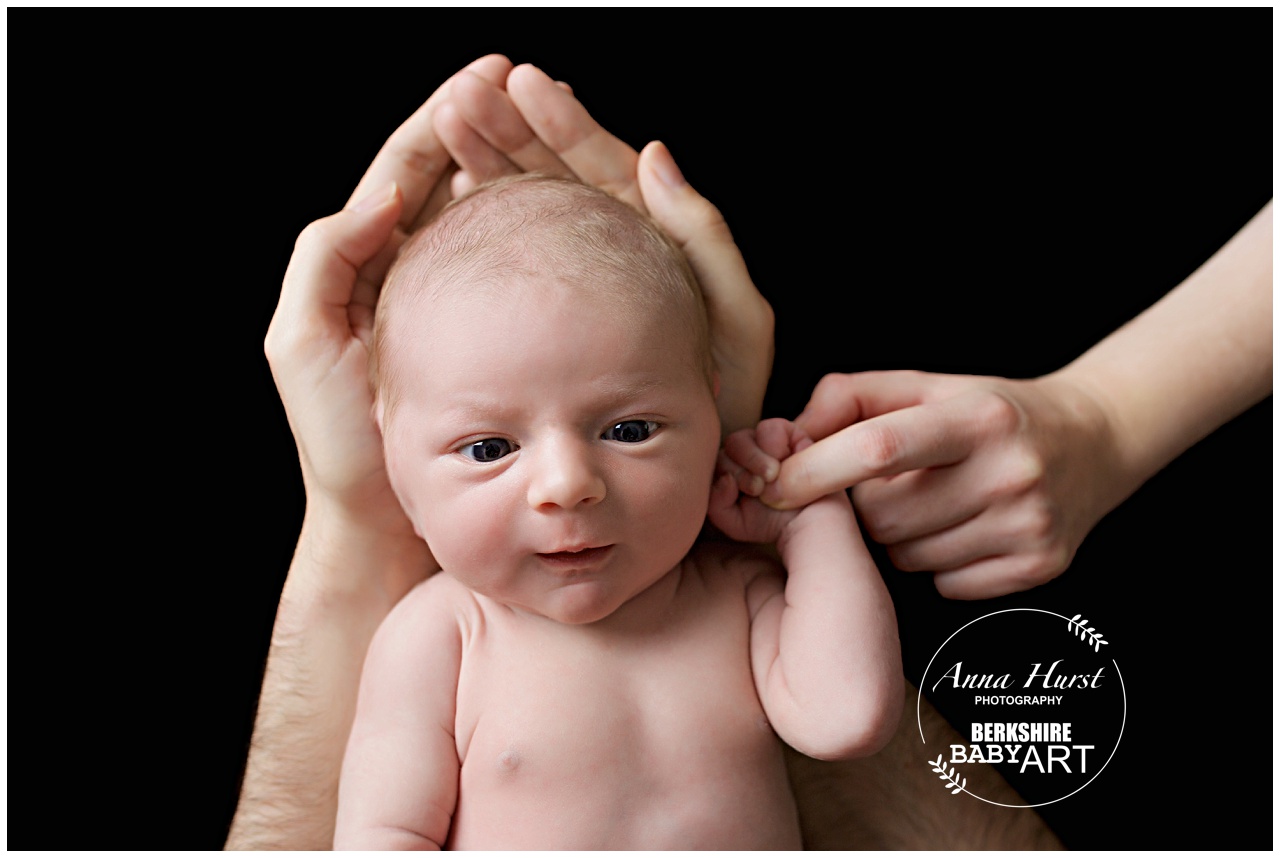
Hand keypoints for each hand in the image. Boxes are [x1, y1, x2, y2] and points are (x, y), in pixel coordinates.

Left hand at [265, 55, 528, 599]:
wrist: (383, 521)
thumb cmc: (340, 443)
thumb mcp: (302, 340)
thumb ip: (327, 257)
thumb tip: (382, 194)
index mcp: (362, 263)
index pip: (403, 169)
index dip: (444, 117)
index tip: (488, 75)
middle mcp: (411, 274)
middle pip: (454, 180)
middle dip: (494, 129)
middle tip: (536, 89)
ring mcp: (458, 307)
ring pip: (492, 221)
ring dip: (523, 171)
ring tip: (560, 131)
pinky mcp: (498, 344)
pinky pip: (521, 278)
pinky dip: (542, 238)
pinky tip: (572, 214)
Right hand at [436, 63, 774, 435]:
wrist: (684, 481)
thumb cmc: (722, 409)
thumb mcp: (736, 321)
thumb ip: (706, 238)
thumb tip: (654, 155)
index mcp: (653, 243)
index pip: (601, 166)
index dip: (562, 122)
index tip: (522, 81)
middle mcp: (606, 258)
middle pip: (552, 177)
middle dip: (508, 131)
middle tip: (466, 98)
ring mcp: (567, 291)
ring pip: (523, 213)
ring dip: (484, 164)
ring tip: (448, 125)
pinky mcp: (536, 329)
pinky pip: (505, 267)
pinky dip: (475, 231)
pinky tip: (449, 200)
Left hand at [711, 418, 848, 544]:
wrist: (807, 524)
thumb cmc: (771, 522)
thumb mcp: (734, 521)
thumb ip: (716, 502)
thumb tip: (724, 478)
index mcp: (728, 471)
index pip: (710, 465)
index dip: (722, 479)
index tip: (740, 497)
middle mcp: (743, 454)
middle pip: (724, 450)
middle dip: (740, 473)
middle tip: (758, 490)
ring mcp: (762, 442)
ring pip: (740, 438)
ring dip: (754, 461)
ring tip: (771, 478)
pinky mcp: (787, 433)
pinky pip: (768, 429)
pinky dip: (772, 447)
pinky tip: (784, 465)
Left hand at [755, 371, 1126, 599]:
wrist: (1095, 440)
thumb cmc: (990, 412)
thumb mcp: (927, 384)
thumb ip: (851, 397)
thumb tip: (791, 431)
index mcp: (975, 417)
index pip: (877, 448)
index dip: (814, 470)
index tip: (771, 485)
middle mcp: (1008, 470)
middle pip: (883, 518)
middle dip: (869, 508)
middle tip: (897, 486)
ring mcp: (1028, 524)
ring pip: (908, 557)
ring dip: (902, 539)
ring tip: (937, 504)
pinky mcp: (1039, 567)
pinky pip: (945, 585)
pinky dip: (940, 566)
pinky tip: (964, 531)